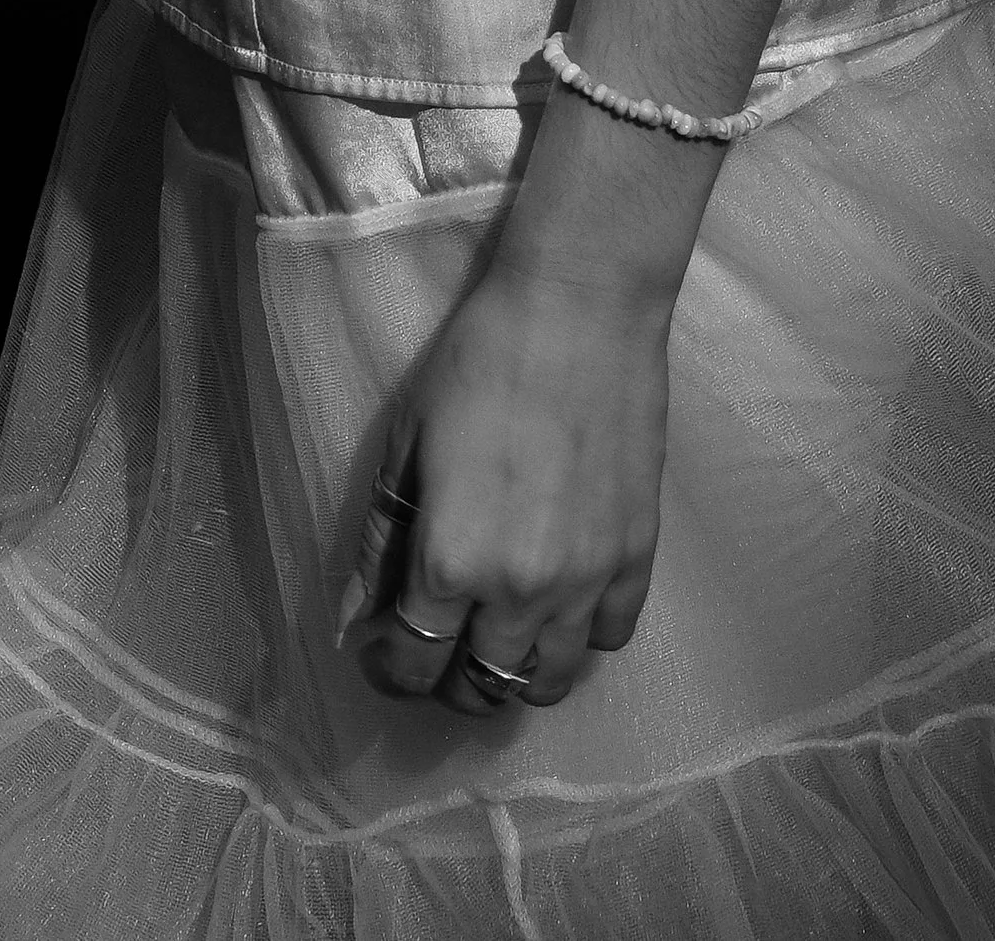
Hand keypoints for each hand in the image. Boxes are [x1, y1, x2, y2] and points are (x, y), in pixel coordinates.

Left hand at [343, 237, 667, 716]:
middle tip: (441, 642)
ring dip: (516, 671)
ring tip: (501, 634)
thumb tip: (356, 615)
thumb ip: (380, 539)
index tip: (385, 652)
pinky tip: (561, 601)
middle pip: (481, 688)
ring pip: (549, 681)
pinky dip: (581, 635)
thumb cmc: (479, 360)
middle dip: (450, 679)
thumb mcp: (406, 442)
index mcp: (450, 562)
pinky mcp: (638, 556)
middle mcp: (519, 592)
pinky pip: (611, 637)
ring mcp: (588, 582)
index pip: (414, 666)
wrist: (580, 307)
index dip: (391, 671)